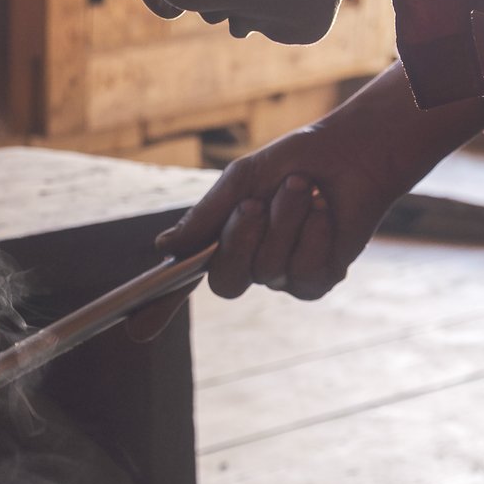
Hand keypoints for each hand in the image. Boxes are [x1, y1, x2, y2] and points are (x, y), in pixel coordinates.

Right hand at [126, 62, 483, 338]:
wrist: (351, 153)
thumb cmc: (294, 161)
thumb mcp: (243, 181)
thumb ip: (206, 215)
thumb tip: (164, 247)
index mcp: (222, 240)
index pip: (184, 280)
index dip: (158, 307)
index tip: (132, 330)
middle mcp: (248, 265)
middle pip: (227, 282)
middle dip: (242, 239)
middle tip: (258, 203)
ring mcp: (282, 278)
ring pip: (271, 271)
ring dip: (288, 221)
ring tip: (304, 189)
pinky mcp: (317, 281)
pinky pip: (306, 273)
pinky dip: (316, 235)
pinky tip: (325, 213)